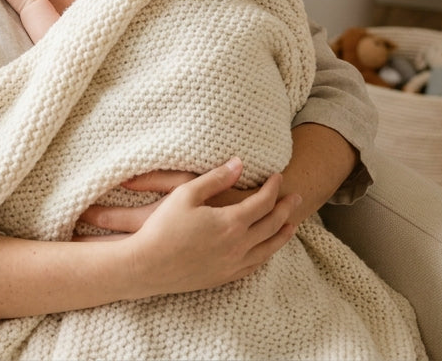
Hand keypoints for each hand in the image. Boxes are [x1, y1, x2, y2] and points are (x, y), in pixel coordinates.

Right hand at [101, 159, 301, 297]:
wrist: (145, 267)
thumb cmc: (162, 227)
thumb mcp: (186, 193)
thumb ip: (215, 178)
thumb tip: (239, 164)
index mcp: (231, 222)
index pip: (263, 202)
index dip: (273, 187)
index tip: (278, 177)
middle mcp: (238, 246)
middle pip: (272, 225)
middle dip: (285, 208)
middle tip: (295, 197)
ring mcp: (233, 264)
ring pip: (268, 249)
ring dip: (282, 234)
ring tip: (291, 225)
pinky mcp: (224, 278)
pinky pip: (254, 266)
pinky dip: (266, 254)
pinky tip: (266, 250)